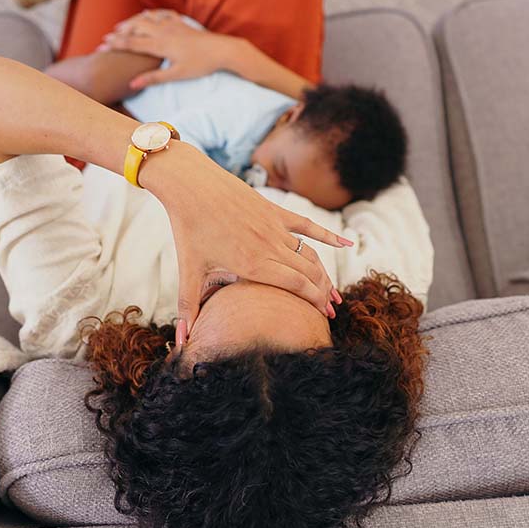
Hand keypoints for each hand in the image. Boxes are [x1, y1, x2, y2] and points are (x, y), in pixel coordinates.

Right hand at [96, 9, 230, 89]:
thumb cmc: (201, 65)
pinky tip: (147, 15)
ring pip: (146, 18)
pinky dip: (150, 14)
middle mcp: (163, 31)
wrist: (223, 50)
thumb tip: (132, 84)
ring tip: (120, 27)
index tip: (100, 46)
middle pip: (135, 27)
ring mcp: (172, 24)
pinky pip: (160, 14)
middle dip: (119, 32)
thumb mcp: (176, 75)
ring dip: (132, 22)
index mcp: (160, 45)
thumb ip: (153, 79)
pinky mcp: (180, 22)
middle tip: (106, 38)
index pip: (132, 43)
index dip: (115, 44)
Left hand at [138, 141, 351, 344]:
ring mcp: (275, 227)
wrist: (191, 184)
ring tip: (333, 292)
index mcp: (254, 264)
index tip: (324, 317)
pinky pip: (308, 226)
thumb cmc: (188, 229)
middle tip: (331, 312)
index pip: (297, 287)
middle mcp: (270, 246)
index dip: (315, 302)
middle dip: (323, 294)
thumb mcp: (189, 271)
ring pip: (310, 254)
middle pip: (309, 273)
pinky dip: (329, 236)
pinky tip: (346, 244)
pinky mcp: (275, 211)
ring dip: (325, 274)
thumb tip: (181, 342)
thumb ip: (189, 308)